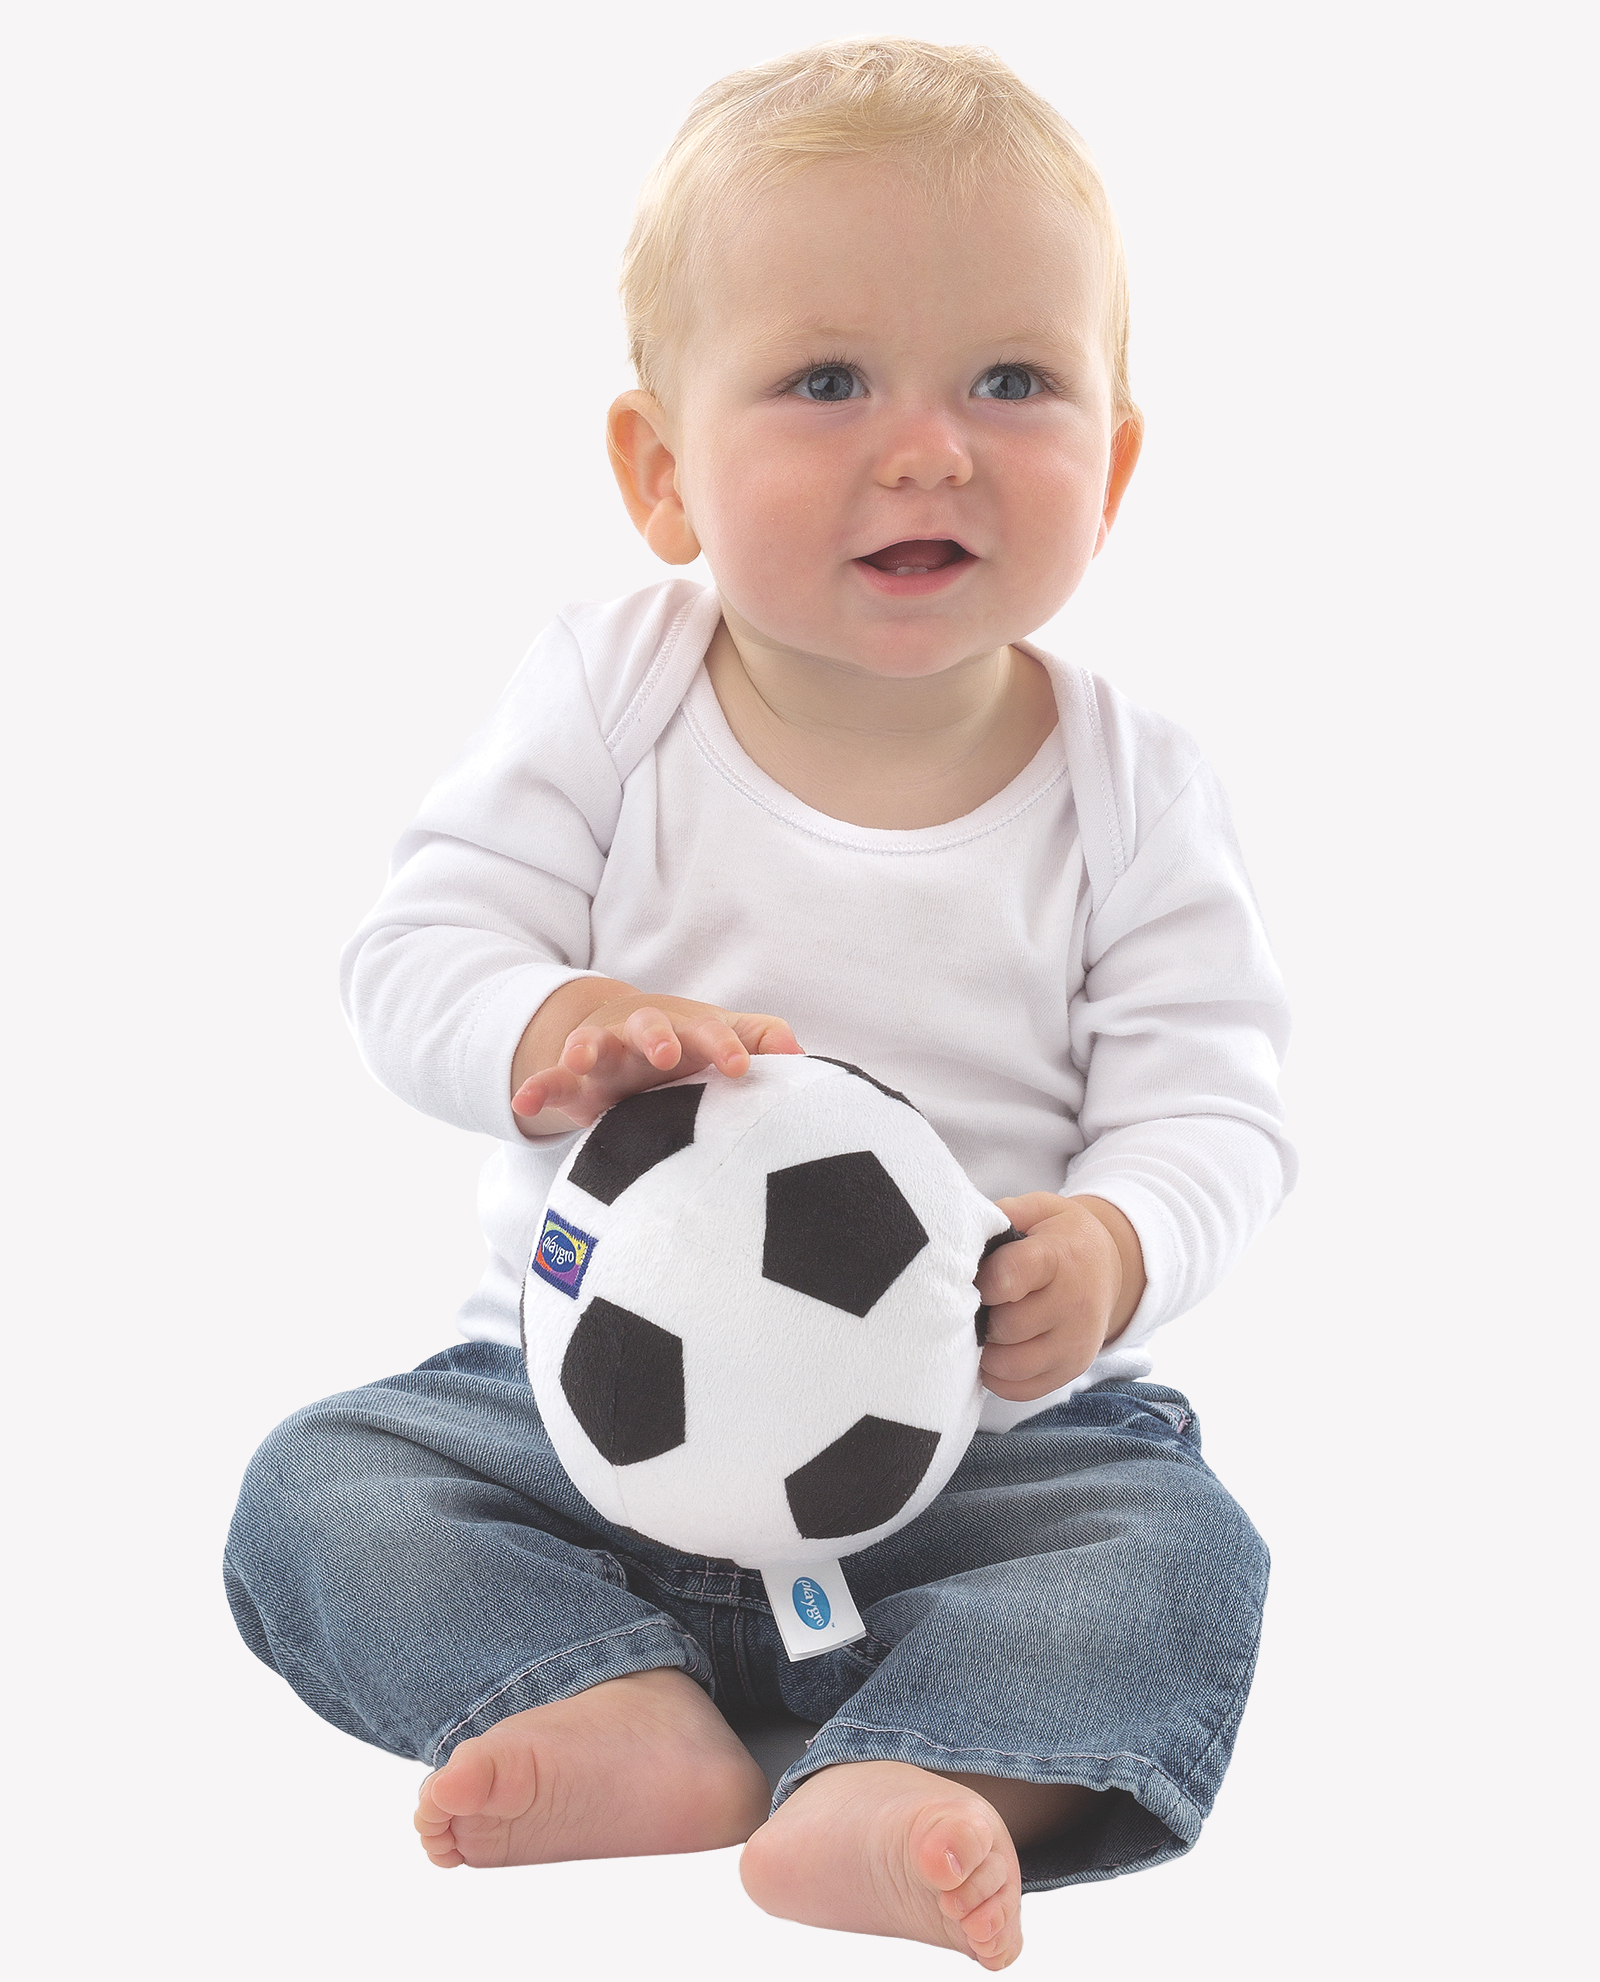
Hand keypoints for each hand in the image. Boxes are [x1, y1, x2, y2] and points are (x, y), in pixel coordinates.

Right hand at [511, 990, 802, 1131]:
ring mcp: (605, 1054)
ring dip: (587, 1047)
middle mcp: (642, 1036)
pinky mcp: (573, 1079)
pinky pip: (551, 1081)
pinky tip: (522, 1103)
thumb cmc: (688, 1044)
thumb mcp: (719, 1039)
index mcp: (684, 1029)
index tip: (738, 1067)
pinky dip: (536, 1088)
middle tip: (666, 1055)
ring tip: (579, 1059)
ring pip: (593, 1044)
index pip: (708, 1032)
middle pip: (647, 1027)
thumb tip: (799, 1052)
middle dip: (655, 1037)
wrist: (626, 1036)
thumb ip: (758, 1040)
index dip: (723, 1046)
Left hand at [973, 1193, 1145, 1401]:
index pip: (1008, 1278)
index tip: (975, 1278)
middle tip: (977, 1305)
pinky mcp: (1071, 1370)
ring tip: (984, 1329)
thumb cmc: (1061, 1238)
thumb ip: (1001, 1214)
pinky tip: (996, 1352)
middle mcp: (1075, 1305)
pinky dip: (998, 1377)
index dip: (981, 1282)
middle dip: (981, 1317)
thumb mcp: (1039, 1209)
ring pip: (1011, 1365)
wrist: (1108, 1268)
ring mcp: (1076, 1343)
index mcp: (1061, 1258)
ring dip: (987, 1351)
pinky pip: (1021, 1390)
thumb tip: (962, 1232)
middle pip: (1006, 1326)